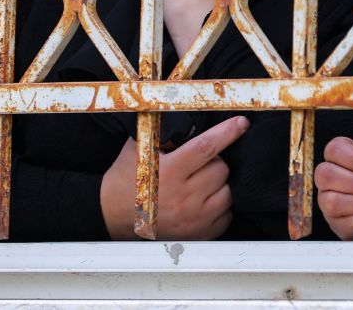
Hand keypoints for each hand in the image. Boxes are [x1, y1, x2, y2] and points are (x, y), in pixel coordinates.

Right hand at [100, 116, 247, 239]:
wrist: (111, 214)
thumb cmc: (126, 177)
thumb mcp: (139, 148)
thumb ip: (163, 133)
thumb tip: (190, 118)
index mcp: (169, 172)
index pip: (206, 147)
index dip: (227, 132)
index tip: (242, 122)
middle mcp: (184, 197)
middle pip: (221, 169)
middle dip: (214, 160)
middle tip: (196, 163)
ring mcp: (194, 218)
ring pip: (228, 192)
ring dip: (218, 183)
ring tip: (199, 181)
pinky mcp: (199, 234)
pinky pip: (226, 215)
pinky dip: (219, 205)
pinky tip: (202, 200)